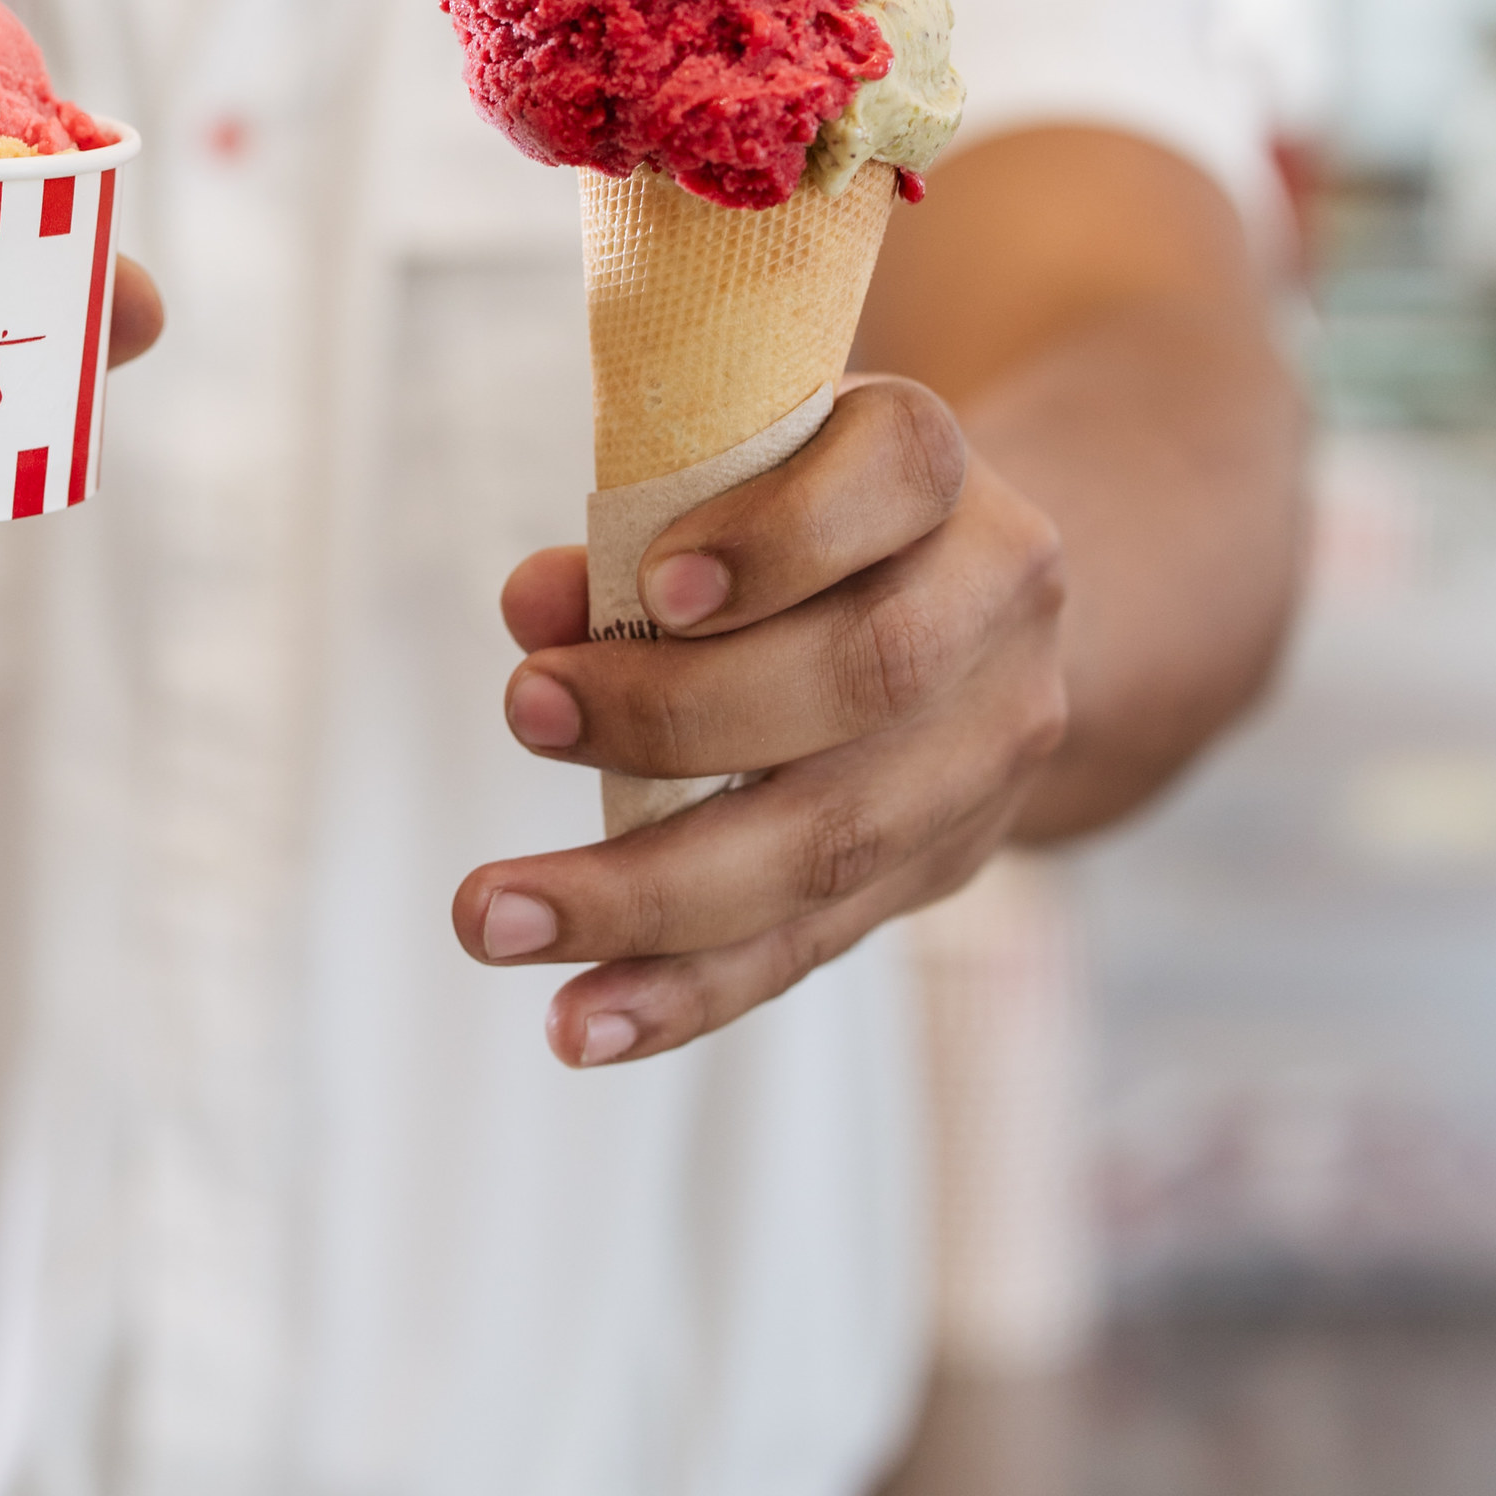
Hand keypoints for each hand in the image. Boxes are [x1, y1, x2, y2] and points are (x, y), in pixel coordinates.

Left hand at [452, 379, 1068, 1069]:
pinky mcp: (942, 865)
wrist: (961, 597)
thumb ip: (633, 523)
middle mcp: (996, 603)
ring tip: (499, 920)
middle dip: (677, 714)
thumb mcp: (729, 476)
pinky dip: (683, 993)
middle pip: (862, 675)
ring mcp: (986, 750)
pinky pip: (811, 944)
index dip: (782, 538)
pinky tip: (579, 1024)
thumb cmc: (793, 511)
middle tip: (522, 715)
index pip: (894, 481)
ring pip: (834, 840)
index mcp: (936, 471)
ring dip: (650, 896)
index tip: (658, 582)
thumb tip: (534, 607)